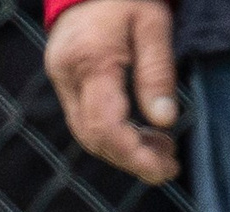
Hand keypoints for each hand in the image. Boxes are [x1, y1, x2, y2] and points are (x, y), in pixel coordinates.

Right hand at [44, 0, 179, 182]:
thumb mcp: (153, 24)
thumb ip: (157, 73)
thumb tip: (166, 121)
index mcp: (91, 63)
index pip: (106, 125)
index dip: (134, 154)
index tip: (163, 169)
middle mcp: (68, 79)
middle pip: (93, 137)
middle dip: (131, 158)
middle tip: (167, 167)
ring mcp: (61, 83)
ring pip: (87, 134)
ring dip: (124, 149)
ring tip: (162, 152)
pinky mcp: (64, 83)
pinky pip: (85, 120)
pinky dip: (113, 135)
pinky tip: (141, 135)